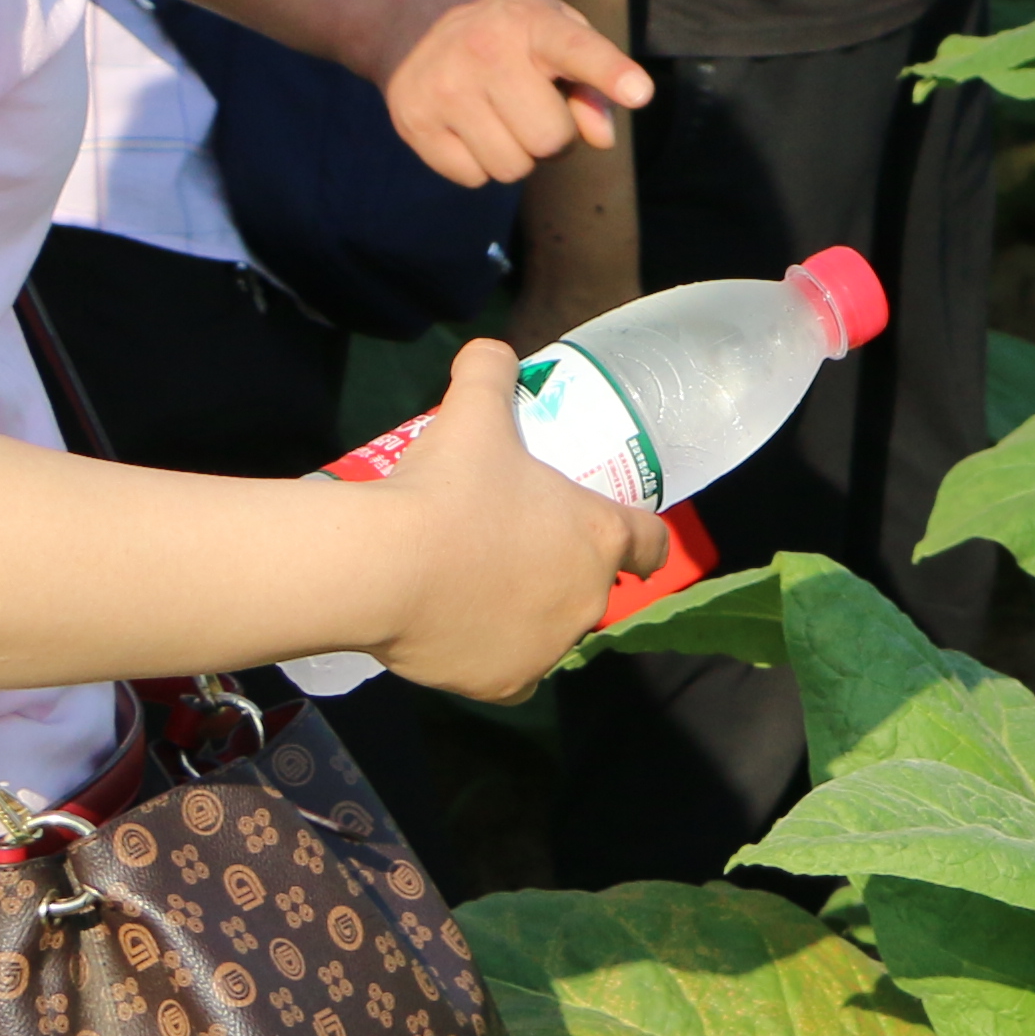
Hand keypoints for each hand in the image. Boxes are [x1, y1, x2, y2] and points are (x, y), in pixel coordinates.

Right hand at [362, 339, 659, 700]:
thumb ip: (488, 371)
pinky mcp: (506, 686)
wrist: (385, 568)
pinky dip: (491, 658)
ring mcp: (548, 648)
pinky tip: (460, 633)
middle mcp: (586, 598)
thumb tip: (489, 349)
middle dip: (558, 569)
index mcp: (597, 535)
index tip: (621, 534)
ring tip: (473, 587)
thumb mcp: (471, 412)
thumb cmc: (446, 488)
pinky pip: (511, 676)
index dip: (639, 535)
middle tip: (506, 545)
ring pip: (547, 631)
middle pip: (588, 586)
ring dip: (525, 613)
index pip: (649, 541)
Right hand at [376, 0, 645, 187]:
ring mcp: (444, 88)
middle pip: (550, 139)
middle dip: (554, 137)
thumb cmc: (505, 31)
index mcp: (531, 22)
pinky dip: (479, 164)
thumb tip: (602, 139)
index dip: (610, 73)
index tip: (640, 92)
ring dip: (517, 155)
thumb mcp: (554, 30)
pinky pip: (473, 178)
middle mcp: (484, 52)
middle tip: (534, 109)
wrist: (411, 14)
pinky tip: (468, 126)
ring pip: (512, 168)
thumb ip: (592, 79)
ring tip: (500, 116)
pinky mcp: (414, 122)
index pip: (577, 50)